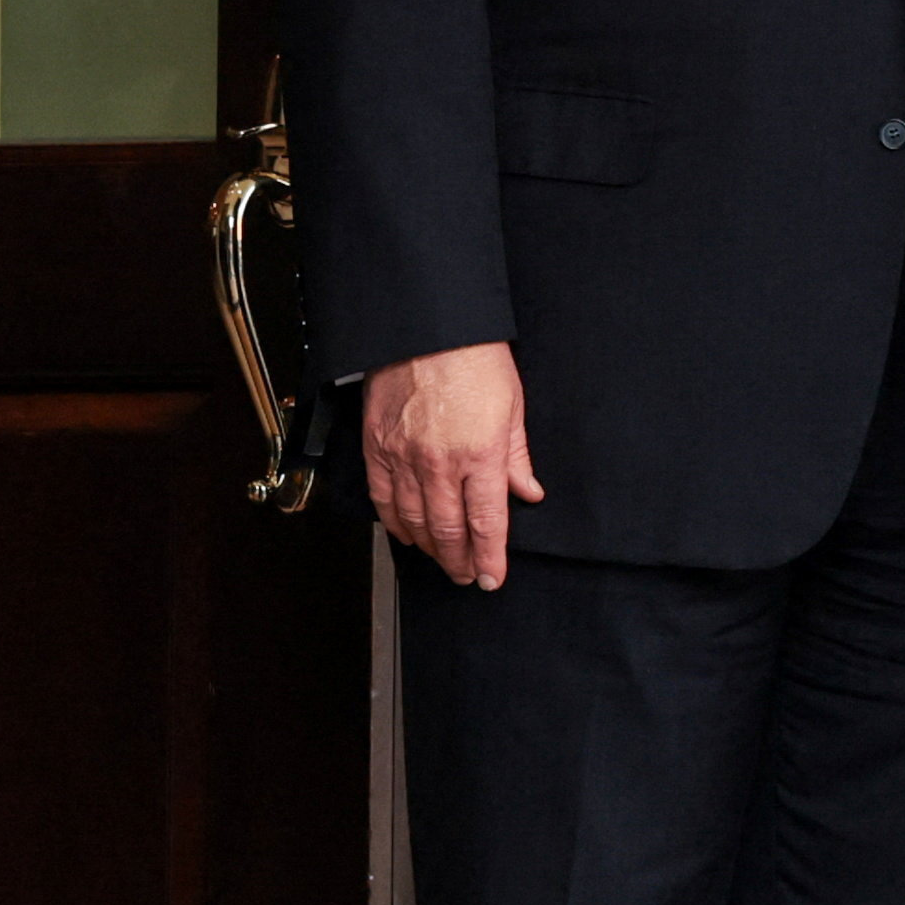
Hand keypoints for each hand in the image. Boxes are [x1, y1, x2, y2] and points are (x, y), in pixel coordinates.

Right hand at [364, 342, 540, 588]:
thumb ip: (517, 457)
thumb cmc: (473, 357)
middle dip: (460, 561)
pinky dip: (394, 522)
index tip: (492, 578)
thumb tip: (527, 492)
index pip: (486, 522)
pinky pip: (383, 498)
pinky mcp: (377, 446)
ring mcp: (404, 456)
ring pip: (414, 520)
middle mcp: (440, 462)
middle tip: (467, 576)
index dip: (489, 557)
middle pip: (448, 530)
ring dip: (430, 548)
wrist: (427, 326)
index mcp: (480, 453)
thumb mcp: (512, 406)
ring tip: (443, 561)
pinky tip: (407, 534)